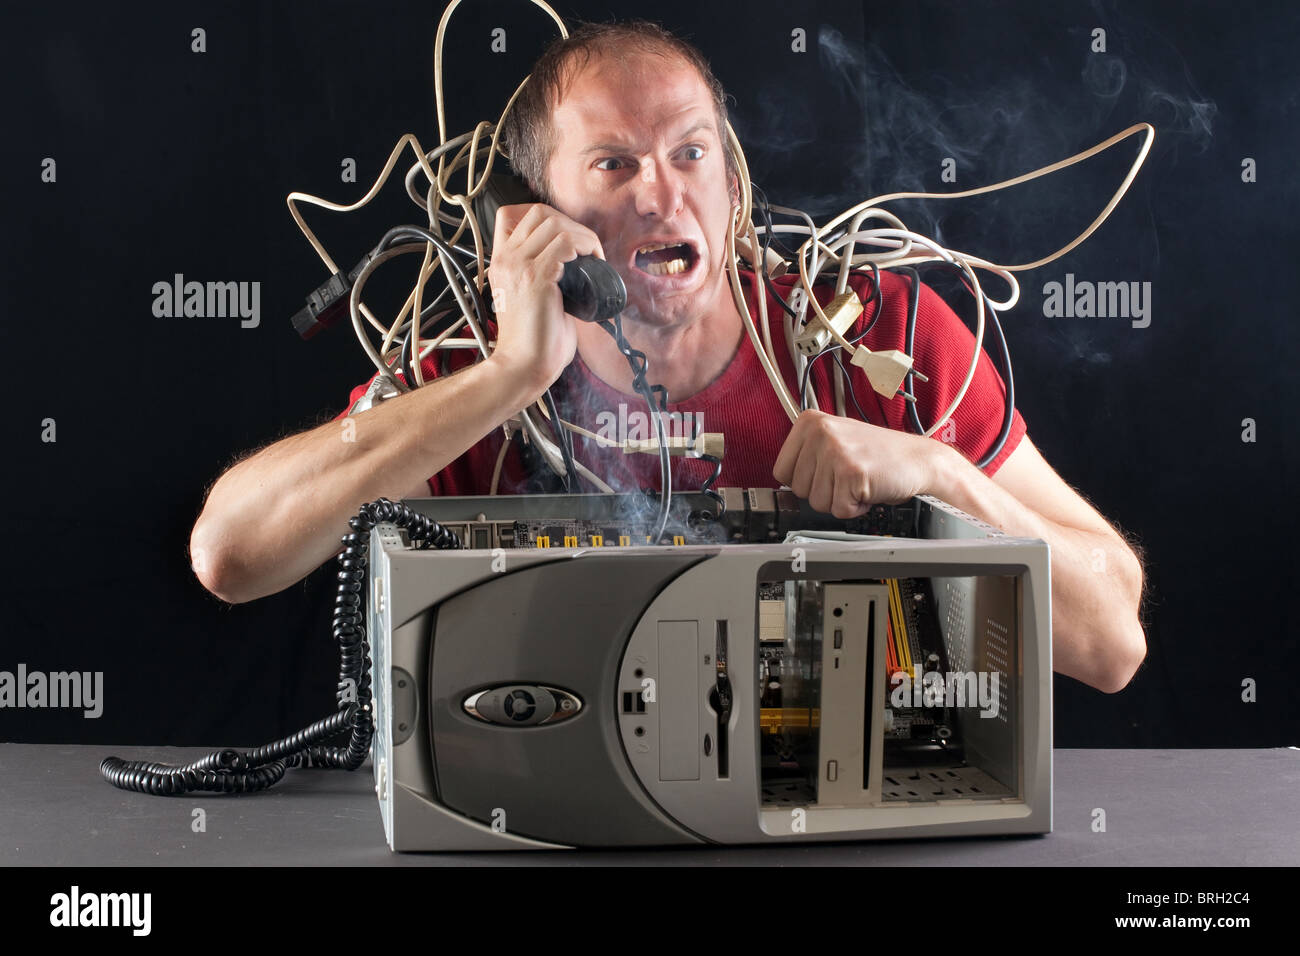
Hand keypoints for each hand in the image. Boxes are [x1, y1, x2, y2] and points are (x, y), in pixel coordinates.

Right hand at [486, 203, 606, 398]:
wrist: (523, 366)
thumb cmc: (533, 341)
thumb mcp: (528, 298)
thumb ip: (542, 277)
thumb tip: (574, 267)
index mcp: (500, 262)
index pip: (510, 214)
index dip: (545, 218)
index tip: (565, 238)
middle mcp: (505, 258)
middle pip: (538, 212)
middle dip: (570, 223)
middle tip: (586, 248)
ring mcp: (518, 265)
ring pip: (556, 224)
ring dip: (583, 235)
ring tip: (593, 256)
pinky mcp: (536, 276)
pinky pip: (566, 243)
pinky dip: (586, 247)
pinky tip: (594, 262)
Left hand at [772, 410, 945, 517]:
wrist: (919, 460)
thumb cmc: (879, 454)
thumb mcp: (835, 440)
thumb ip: (806, 455)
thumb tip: (782, 480)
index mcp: (810, 422)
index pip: (781, 471)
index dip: (805, 480)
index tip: (825, 472)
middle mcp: (820, 432)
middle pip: (798, 490)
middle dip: (824, 491)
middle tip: (847, 476)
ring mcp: (835, 451)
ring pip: (817, 502)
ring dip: (840, 499)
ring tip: (858, 480)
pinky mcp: (851, 472)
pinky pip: (839, 510)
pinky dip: (855, 508)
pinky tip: (867, 488)